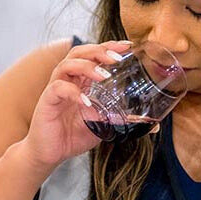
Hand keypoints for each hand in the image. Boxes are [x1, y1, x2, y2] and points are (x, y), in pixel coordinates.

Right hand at [19, 40, 131, 175]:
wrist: (50, 153)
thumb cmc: (74, 135)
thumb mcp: (104, 127)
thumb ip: (124, 122)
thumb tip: (153, 127)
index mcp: (82, 81)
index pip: (94, 55)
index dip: (109, 46)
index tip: (128, 46)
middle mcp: (68, 80)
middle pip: (80, 52)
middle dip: (99, 51)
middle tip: (117, 57)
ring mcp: (56, 88)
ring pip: (68, 65)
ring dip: (87, 67)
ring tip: (104, 76)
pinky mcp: (47, 101)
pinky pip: (58, 89)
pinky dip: (74, 93)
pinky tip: (86, 101)